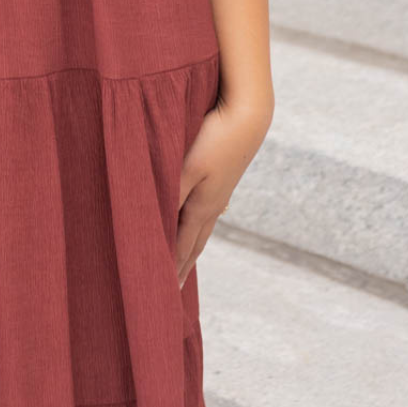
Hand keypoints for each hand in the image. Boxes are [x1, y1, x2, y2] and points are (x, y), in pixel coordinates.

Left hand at [175, 96, 272, 287]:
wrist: (249, 114)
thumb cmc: (213, 138)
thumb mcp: (186, 167)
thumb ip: (170, 194)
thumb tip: (158, 224)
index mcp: (201, 207)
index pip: (181, 246)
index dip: (171, 269)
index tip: (162, 292)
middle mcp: (212, 205)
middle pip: (193, 243)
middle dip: (181, 266)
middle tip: (172, 291)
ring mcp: (220, 193)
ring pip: (201, 228)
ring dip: (190, 248)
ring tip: (184, 264)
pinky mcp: (223, 180)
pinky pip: (206, 213)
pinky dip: (197, 228)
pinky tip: (198, 223)